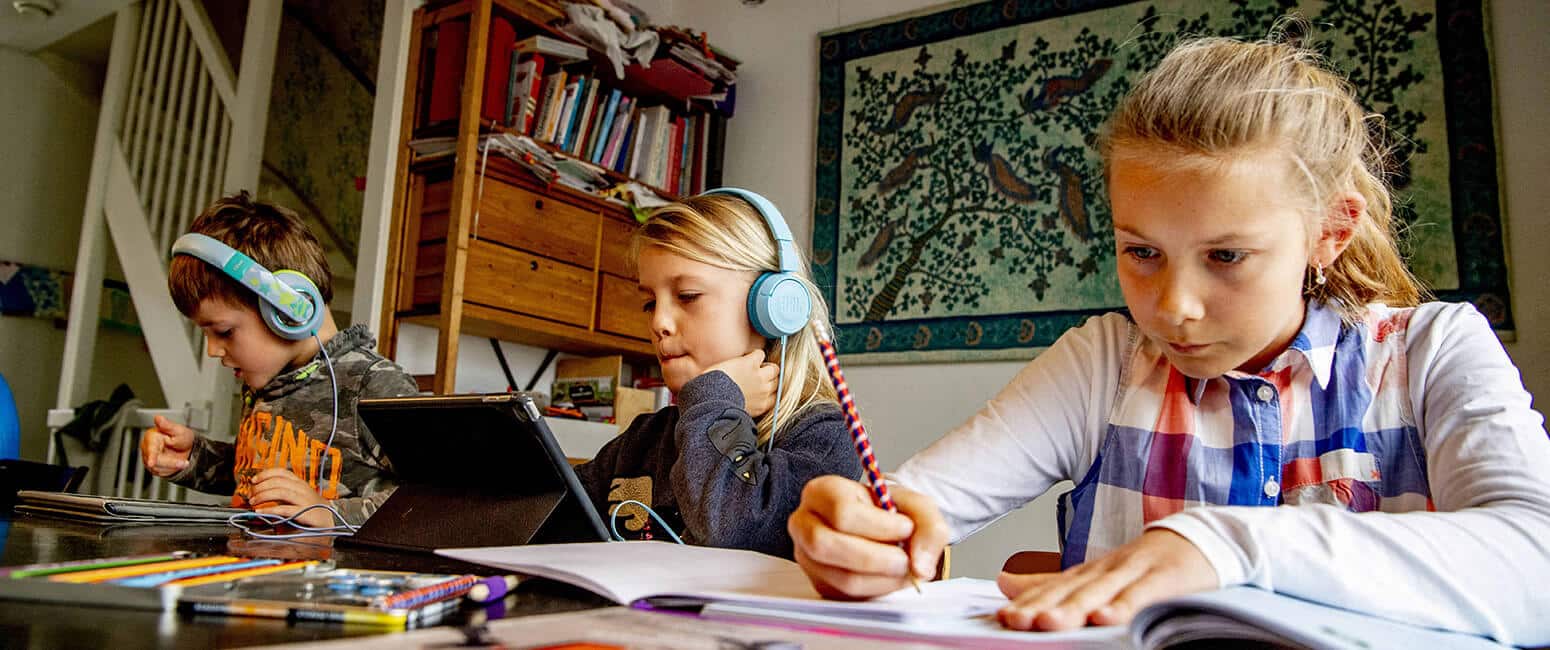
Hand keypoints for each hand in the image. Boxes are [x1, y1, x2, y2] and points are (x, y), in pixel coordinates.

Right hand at [139, 415, 193, 476]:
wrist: (186, 449)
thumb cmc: (182, 438)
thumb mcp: (179, 430)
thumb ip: (168, 425)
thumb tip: (158, 418)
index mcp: (152, 436)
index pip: (150, 448)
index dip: (151, 456)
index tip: (151, 463)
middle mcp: (147, 447)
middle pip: (155, 460)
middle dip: (171, 463)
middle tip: (184, 463)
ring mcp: (149, 457)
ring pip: (157, 468)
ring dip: (172, 466)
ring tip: (183, 462)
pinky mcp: (152, 466)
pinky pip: (160, 472)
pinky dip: (170, 470)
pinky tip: (175, 463)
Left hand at [248, 468, 333, 528]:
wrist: (329, 518)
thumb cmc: (311, 507)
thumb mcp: (298, 495)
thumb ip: (282, 492)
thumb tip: (261, 492)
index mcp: (299, 482)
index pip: (281, 472)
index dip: (265, 474)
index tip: (254, 480)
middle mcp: (301, 488)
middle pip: (277, 481)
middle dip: (260, 486)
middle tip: (251, 494)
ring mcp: (303, 500)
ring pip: (280, 492)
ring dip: (263, 495)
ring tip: (253, 502)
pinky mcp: (303, 512)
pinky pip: (284, 509)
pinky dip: (269, 509)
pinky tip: (261, 511)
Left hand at [704, 349, 779, 417]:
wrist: (712, 400)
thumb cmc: (719, 407)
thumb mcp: (739, 412)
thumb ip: (748, 406)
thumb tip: (746, 403)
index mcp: (761, 406)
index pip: (776, 397)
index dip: (769, 391)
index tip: (762, 389)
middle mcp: (764, 392)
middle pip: (776, 382)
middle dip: (769, 379)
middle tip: (758, 376)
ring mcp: (759, 377)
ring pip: (773, 368)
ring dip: (766, 366)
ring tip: (755, 366)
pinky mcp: (750, 364)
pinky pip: (760, 354)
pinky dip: (755, 354)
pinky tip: (747, 357)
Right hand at [788, 475, 948, 598]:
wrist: (883, 527)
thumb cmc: (892, 512)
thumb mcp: (917, 506)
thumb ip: (929, 527)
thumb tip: (920, 567)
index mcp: (822, 491)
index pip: (842, 512)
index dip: (879, 526)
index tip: (906, 527)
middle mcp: (805, 524)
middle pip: (827, 546)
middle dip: (875, 558)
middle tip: (904, 559)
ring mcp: (808, 557)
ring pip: (841, 577)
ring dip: (882, 578)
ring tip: (903, 568)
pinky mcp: (819, 583)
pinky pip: (847, 595)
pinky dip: (877, 590)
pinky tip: (890, 576)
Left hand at [995, 528, 1217, 629]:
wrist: (1200, 539)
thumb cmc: (1144, 565)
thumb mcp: (1095, 575)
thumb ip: (1050, 582)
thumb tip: (1002, 582)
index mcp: (1088, 573)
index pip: (1052, 589)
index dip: (1027, 603)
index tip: (1003, 617)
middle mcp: (1105, 571)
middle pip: (1069, 591)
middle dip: (1039, 607)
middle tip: (1014, 620)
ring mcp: (1134, 573)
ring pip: (1099, 593)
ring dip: (1072, 608)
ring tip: (1047, 623)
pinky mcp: (1164, 579)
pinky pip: (1141, 595)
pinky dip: (1123, 607)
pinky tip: (1105, 618)